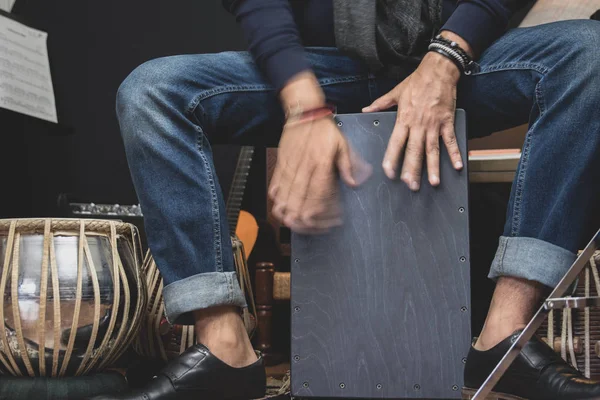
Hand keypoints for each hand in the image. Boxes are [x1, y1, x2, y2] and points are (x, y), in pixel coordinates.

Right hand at [269, 116, 370, 233]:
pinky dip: (280, 205)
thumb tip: (354, 184)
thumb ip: (348, 166)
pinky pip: (275, 191)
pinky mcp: (280, 169)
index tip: (335, 220)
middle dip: (310, 223)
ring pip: (285, 203)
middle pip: (300, 207)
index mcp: (320, 165)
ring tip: (303, 224)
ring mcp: (288, 171)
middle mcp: (302, 171)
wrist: (304, 114)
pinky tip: (288, 211)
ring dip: (293, 218)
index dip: (326, 214)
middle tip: (321, 227)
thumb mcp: (343, 145)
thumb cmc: (324, 130)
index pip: (320, 198)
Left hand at [363, 51, 463, 190]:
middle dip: (412, 170)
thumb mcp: (396, 92)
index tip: (389, 172)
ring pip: (432, 149)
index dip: (392, 158)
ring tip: (433, 182)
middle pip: (414, 151)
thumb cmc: (417, 81)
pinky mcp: (447, 121)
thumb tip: (366, 110)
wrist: (439, 70)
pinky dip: (454, 153)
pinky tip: (457, 165)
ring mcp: (434, 124)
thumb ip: (381, 104)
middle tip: (410, 185)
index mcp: (404, 119)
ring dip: (433, 167)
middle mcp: (418, 124)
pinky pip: (450, 140)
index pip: (396, 143)